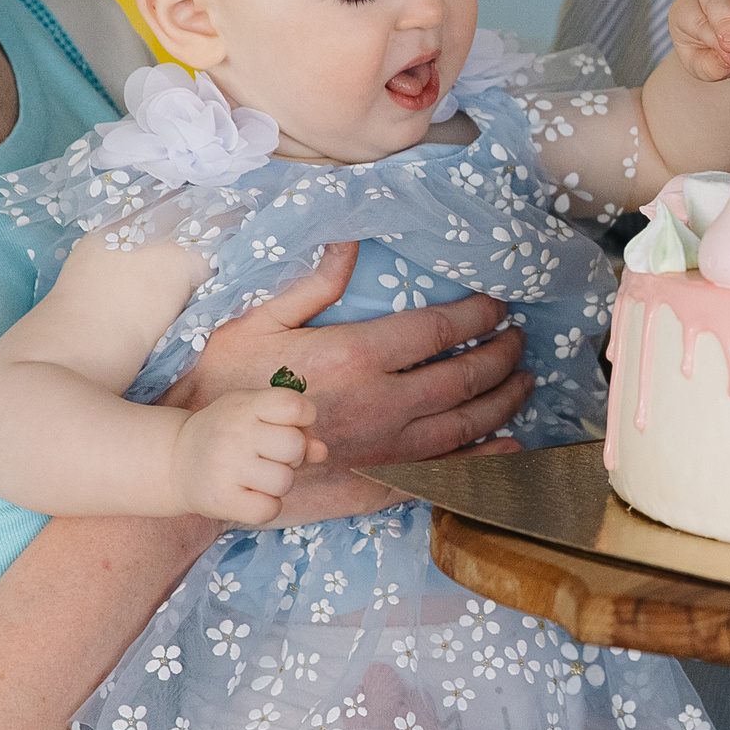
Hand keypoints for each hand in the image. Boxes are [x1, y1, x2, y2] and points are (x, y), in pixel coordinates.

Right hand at [168, 243, 535, 524]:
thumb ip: (313, 285)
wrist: (204, 464)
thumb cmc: (223, 386)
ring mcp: (386, 449)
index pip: (440, 328)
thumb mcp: (257, 322)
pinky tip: (510, 445)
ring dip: (504, 400)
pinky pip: (448, 472)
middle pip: (465, 376)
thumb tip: (350, 243)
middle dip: (503, 355)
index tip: (499, 305)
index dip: (478, 314)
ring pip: (467, 424)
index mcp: (356, 355)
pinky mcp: (382, 486)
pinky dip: (487, 459)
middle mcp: (382, 403)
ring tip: (525, 382)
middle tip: (520, 341)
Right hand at [168, 388, 323, 525]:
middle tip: (271, 456)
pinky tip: (251, 495)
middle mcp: (234, 434)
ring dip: (280, 483)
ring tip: (259, 476)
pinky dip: (268, 506)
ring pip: (285, 481)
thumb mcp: (255, 416)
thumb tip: (321, 451)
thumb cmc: (228, 434)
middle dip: (293, 455)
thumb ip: (294, 426)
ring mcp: (226, 467)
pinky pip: (269, 509)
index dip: (305, 417)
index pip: (294, 406)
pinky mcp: (222, 500)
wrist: (175, 461)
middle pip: (295, 446)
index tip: (290, 425)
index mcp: (245, 405)